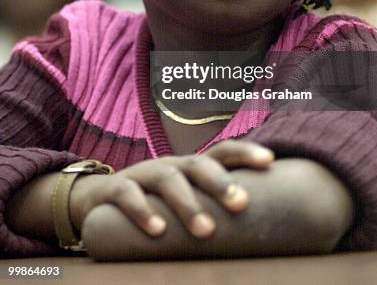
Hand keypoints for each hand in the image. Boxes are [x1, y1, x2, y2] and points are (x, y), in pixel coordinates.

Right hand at [70, 140, 272, 238]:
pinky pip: (128, 194)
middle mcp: (171, 165)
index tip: (269, 160)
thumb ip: (210, 208)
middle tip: (241, 204)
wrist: (97, 199)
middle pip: (198, 164)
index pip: (221, 152)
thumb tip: (260, 234)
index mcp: (191, 168)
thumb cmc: (154, 204)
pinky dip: (142, 211)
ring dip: (188, 203)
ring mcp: (143, 174)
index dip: (245, 153)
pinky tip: (158, 231)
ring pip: (167, 178)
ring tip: (205, 231)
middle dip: (220, 181)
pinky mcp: (115, 189)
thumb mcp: (183, 200)